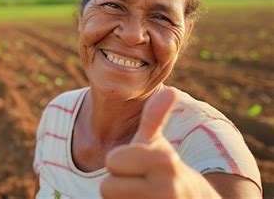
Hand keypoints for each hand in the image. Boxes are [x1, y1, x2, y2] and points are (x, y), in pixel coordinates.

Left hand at [100, 88, 220, 198]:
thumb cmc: (165, 170)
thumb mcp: (159, 145)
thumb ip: (155, 118)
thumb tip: (170, 90)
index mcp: (164, 161)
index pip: (111, 161)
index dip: (118, 163)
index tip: (136, 166)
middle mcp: (166, 189)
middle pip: (106, 188)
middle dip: (116, 185)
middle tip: (136, 184)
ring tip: (139, 196)